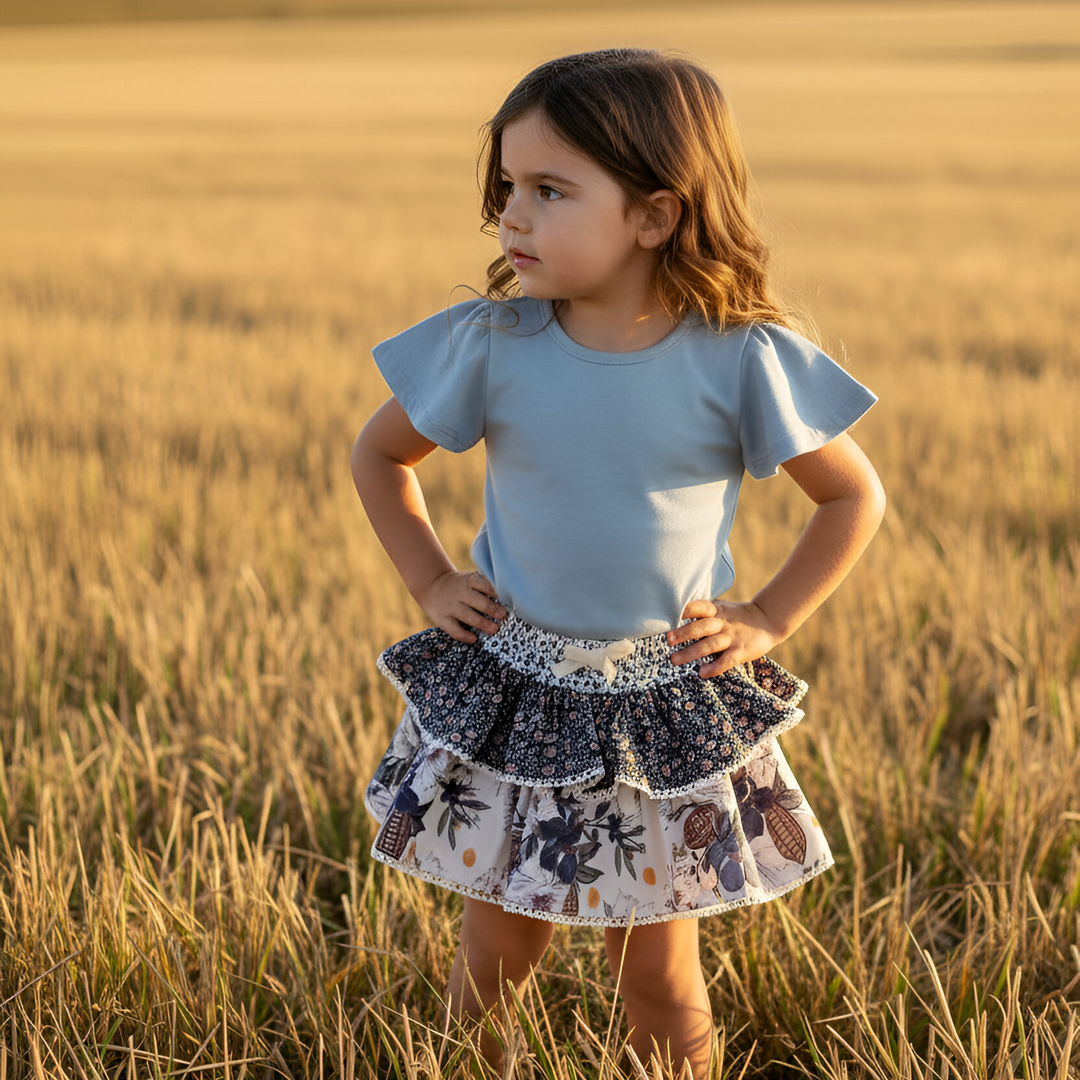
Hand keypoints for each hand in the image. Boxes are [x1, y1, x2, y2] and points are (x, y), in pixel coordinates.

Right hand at [415, 570, 506, 643]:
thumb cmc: (461, 586)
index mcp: (468, 580)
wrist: (432, 586)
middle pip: (476, 600)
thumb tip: (510, 599)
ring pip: (467, 615)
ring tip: (494, 629)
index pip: (481, 582)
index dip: (492, 589)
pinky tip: (474, 639)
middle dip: (491, 608)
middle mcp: (458, 592)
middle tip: (503, 615)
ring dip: (481, 623)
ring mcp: (450, 606)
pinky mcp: (442, 619)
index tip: (504, 596)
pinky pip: (453, 629)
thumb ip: (486, 586)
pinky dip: (464, 635)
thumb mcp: (470, 579)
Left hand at [667, 598, 784, 678]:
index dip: (685, 610)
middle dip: (684, 633)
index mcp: (716, 610)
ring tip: (674, 659)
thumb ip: (702, 613)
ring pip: (709, 645)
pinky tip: (702, 673)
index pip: (699, 607)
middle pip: (701, 627)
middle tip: (668, 639)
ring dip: (691, 652)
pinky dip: (714, 668)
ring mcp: (731, 638)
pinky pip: (726, 661)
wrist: (768, 620)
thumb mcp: (721, 608)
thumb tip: (674, 617)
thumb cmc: (737, 616)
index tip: (669, 614)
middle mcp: (722, 623)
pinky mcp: (740, 652)